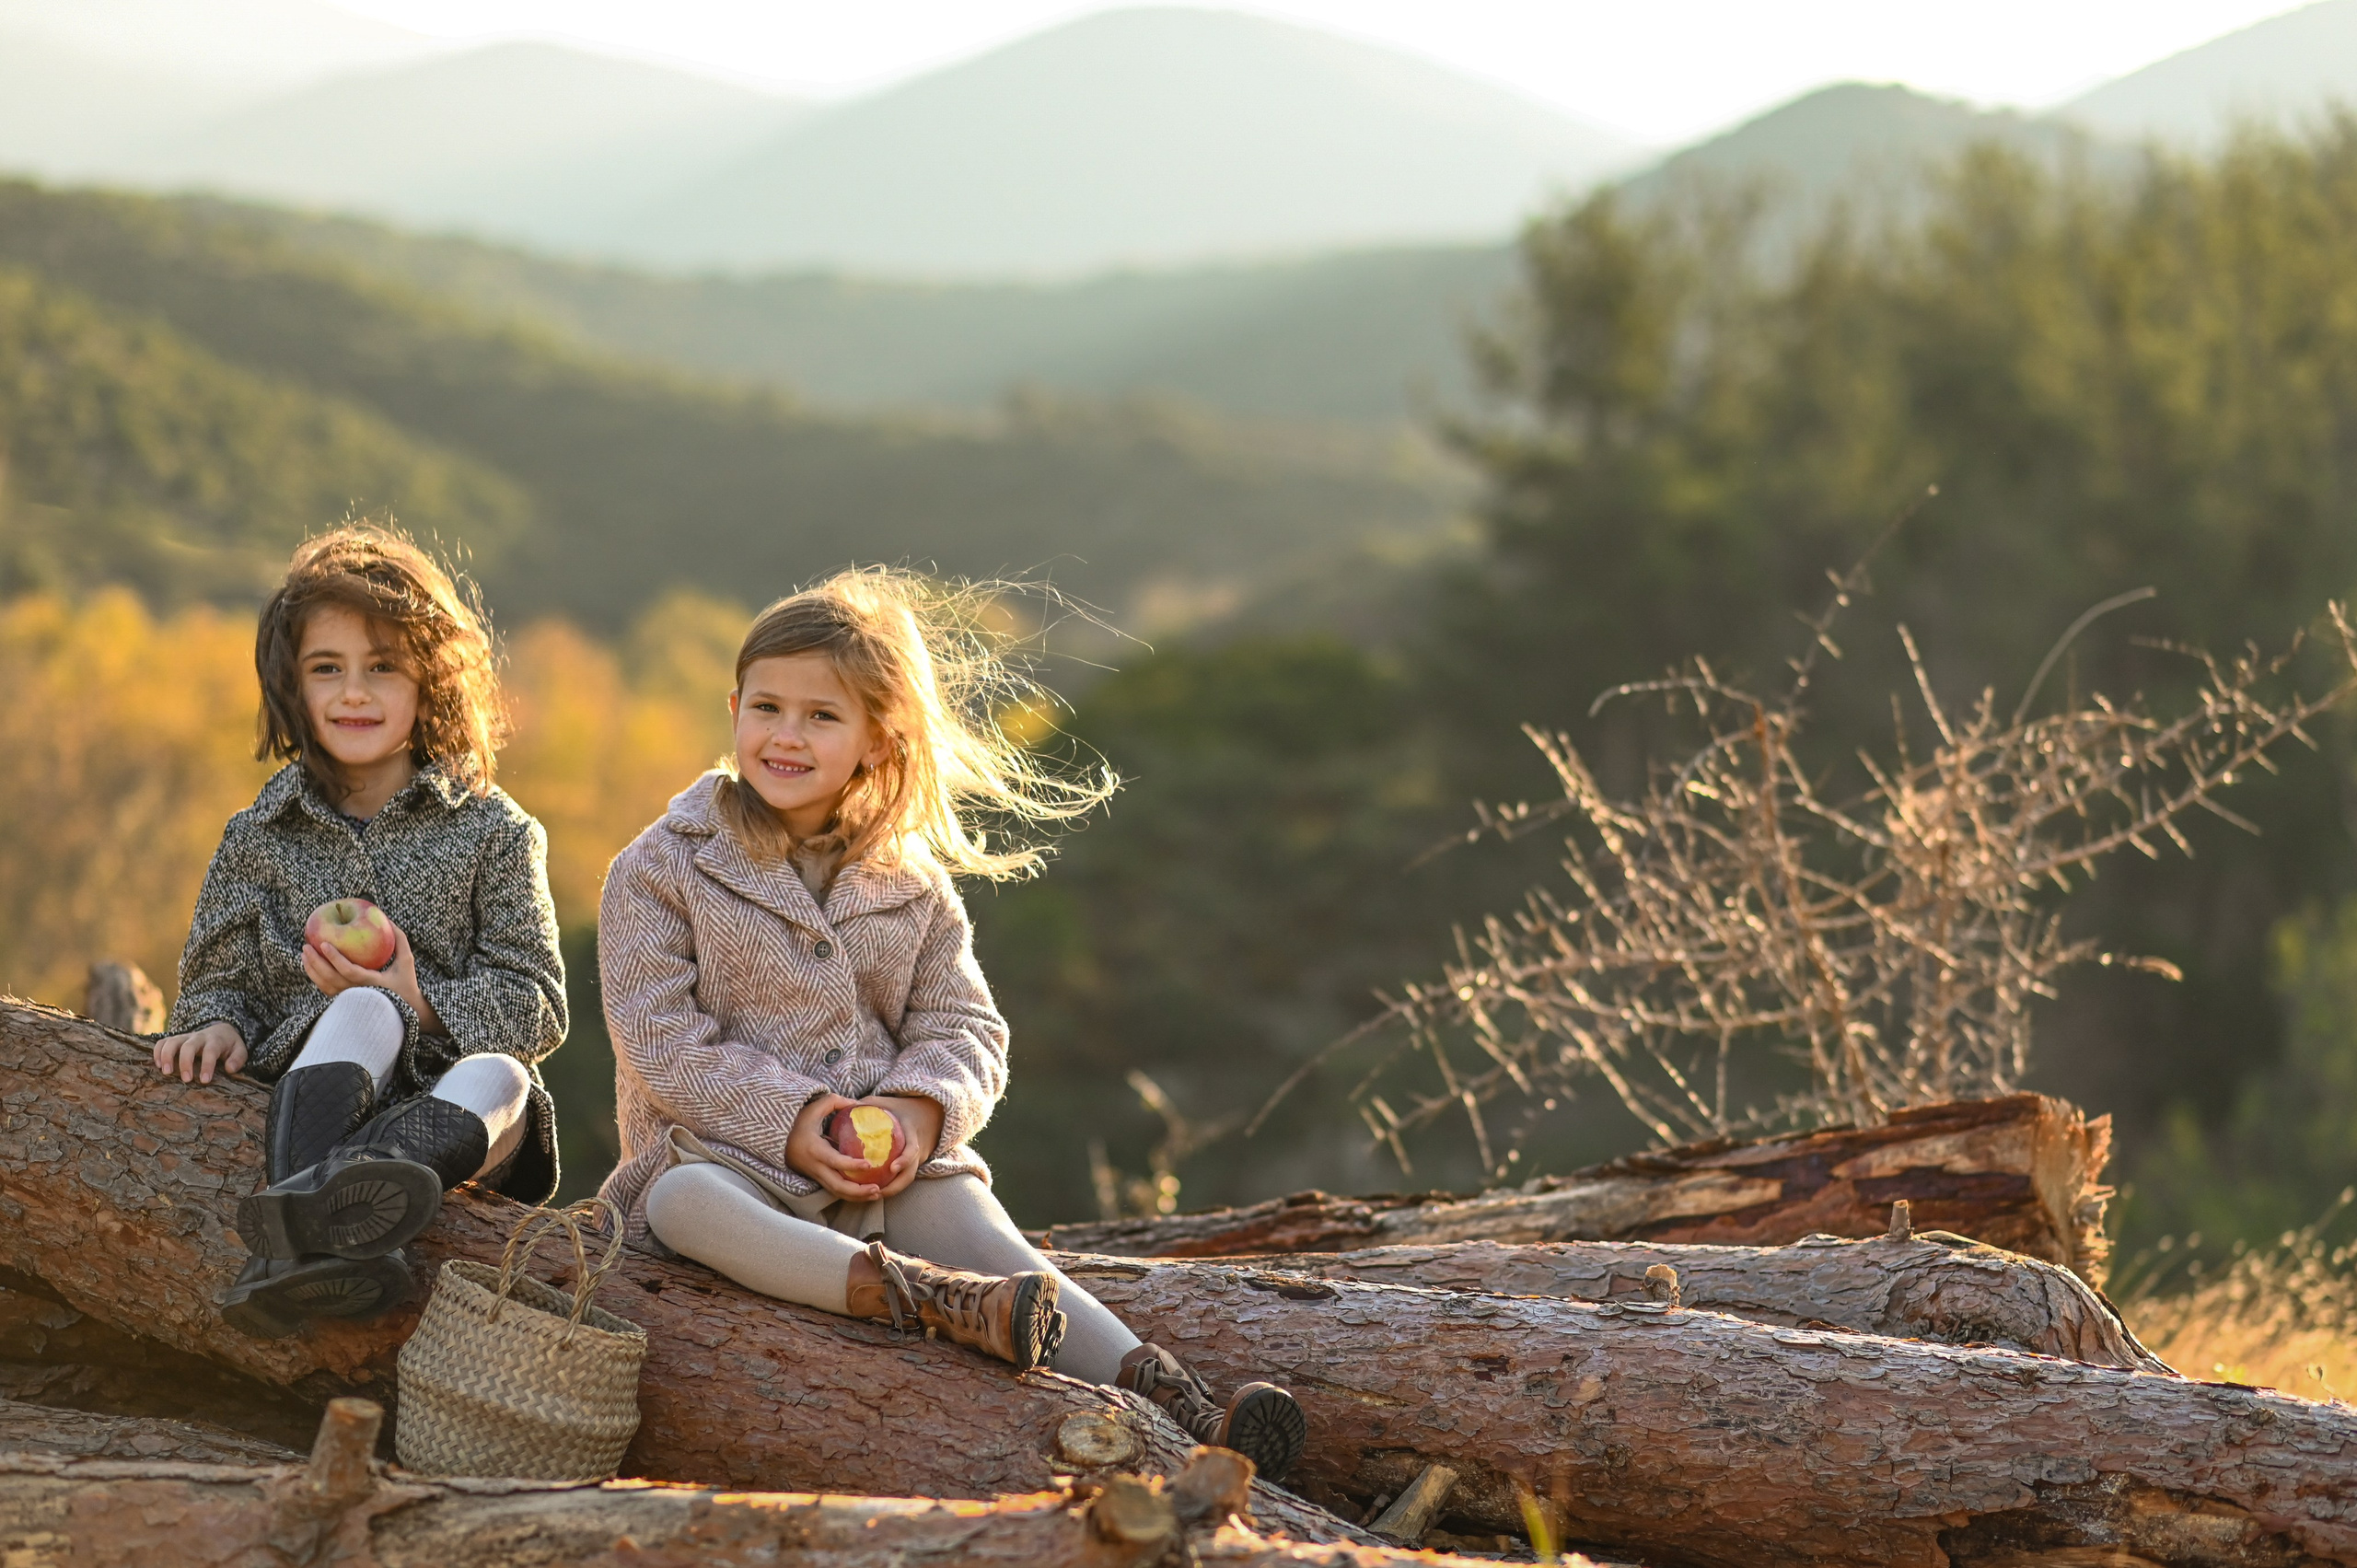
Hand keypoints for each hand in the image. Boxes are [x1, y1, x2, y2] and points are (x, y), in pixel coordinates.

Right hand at [152, 1021, 245, 1084]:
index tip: (204, 1081)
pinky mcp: (175, 1040)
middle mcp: (198, 1037)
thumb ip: (238, 1059)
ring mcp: (185, 1037)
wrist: (221, 1030)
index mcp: (216, 1041)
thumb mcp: (240, 1050)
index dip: (207, 1065)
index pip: (211, 1051)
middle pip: (188, 1046)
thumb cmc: (229, 1046)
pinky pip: (162, 1042)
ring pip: (172, 1041)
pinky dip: (157, 1052)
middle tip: (186, 1080)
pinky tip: (157, 1066)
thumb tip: (230, 1069)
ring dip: (166, 1056)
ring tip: (166, 1073)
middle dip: (185, 1063)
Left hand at [303, 922, 442, 1034]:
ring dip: (312, 969)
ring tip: (305, 953)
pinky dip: (316, 977)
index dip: (335, 958)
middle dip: (315, 962)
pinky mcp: (345, 1003)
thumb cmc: (406, 984)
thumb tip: (386, 919)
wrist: (404, 1011)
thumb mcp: (407, 962)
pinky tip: (311, 965)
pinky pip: (326, 989)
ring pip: (324, 985)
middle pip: (330, 979)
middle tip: (306, 946)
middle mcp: (358, 994)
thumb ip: (399, 940)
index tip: (324, 944)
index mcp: (373, 984)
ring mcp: (350, 1000)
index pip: (349, 971)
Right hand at [786, 1092, 892, 1200]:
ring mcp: (816, 1175)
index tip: (868, 1165)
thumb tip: (858, 1103)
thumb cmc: (798, 1122)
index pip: (834, 1161)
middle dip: (858, 1191)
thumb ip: (835, 1102)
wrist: (777, 1139)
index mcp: (815, 1149)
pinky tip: (865, 1193)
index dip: (851, 1165)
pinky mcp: (818, 1179)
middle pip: (837, 1185)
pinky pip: (834, 1190)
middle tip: (877, 1189)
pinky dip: (850, 1195)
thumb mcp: (814, 1107)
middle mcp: (815, 1166)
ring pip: (836, 1192)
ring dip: (856, 1196)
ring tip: (876, 1195)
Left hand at [860, 1094, 943, 1198]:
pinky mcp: (910, 1166)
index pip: (912, 1149)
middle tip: (878, 1191)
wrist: (923, 1114)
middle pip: (911, 1173)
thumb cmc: (899, 1108)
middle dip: (896, 1185)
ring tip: (872, 1195)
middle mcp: (916, 1150)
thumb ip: (868, 1104)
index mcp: (912, 1133)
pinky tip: (873, 1191)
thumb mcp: (886, 1102)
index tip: (892, 1168)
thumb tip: (847, 1106)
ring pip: (906, 1180)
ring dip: (892, 1190)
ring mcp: (915, 1160)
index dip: (904, 1160)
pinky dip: (890, 1187)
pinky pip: (901, 1179)